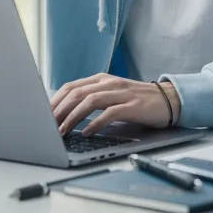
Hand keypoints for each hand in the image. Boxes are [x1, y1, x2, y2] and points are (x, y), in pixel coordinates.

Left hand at [49, 74, 180, 135]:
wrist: (169, 100)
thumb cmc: (139, 101)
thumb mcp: (113, 95)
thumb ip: (94, 99)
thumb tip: (67, 113)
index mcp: (102, 79)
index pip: (71, 86)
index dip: (55, 100)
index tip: (43, 114)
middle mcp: (109, 83)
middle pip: (77, 93)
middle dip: (59, 110)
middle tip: (47, 125)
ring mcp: (121, 93)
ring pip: (90, 101)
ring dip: (73, 117)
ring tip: (63, 131)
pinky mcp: (132, 105)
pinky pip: (110, 113)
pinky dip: (95, 123)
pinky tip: (86, 132)